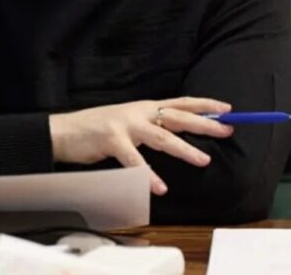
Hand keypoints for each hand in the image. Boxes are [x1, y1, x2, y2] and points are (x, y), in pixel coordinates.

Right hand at [48, 98, 233, 194]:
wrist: (64, 131)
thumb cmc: (96, 130)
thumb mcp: (128, 123)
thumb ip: (150, 127)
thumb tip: (177, 135)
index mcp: (144, 107)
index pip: (180, 102)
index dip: (204, 105)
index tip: (227, 109)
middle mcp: (138, 112)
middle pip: (177, 116)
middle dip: (204, 123)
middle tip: (227, 130)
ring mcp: (125, 125)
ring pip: (161, 136)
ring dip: (184, 148)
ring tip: (203, 160)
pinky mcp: (112, 140)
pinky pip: (135, 161)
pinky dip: (148, 174)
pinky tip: (159, 186)